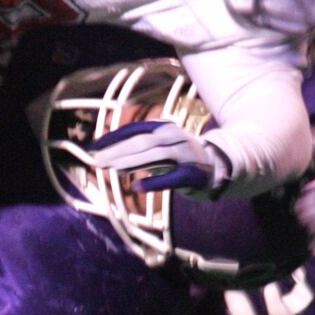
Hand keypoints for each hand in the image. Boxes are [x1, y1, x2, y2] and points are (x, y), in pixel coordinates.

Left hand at [88, 120, 230, 193]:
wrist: (221, 164)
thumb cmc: (181, 156)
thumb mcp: (159, 145)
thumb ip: (137, 147)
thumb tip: (107, 152)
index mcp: (163, 128)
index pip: (134, 130)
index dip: (112, 138)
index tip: (93, 147)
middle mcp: (174, 137)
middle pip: (141, 142)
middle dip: (117, 151)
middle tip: (96, 161)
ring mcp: (185, 154)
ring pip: (154, 156)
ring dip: (131, 162)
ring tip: (111, 169)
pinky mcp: (193, 174)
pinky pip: (171, 177)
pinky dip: (154, 182)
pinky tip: (136, 186)